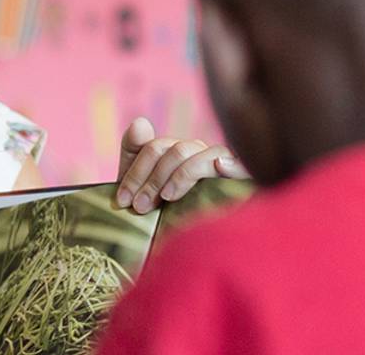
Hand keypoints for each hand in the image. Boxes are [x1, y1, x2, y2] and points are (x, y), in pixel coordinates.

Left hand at [114, 118, 248, 213]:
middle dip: (152, 179)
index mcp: (176, 153)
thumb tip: (140, 121)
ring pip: (196, 155)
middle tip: (140, 207)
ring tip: (167, 198)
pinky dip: (226, 163)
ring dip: (178, 175)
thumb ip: (136, 154)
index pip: (154, 148)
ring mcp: (220, 163)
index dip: (136, 173)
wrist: (204, 244)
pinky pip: (233, 164)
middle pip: (173, 151)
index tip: (123, 201)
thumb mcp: (145, 187)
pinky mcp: (241, 178)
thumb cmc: (170, 216)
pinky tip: (219, 166)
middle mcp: (199, 153)